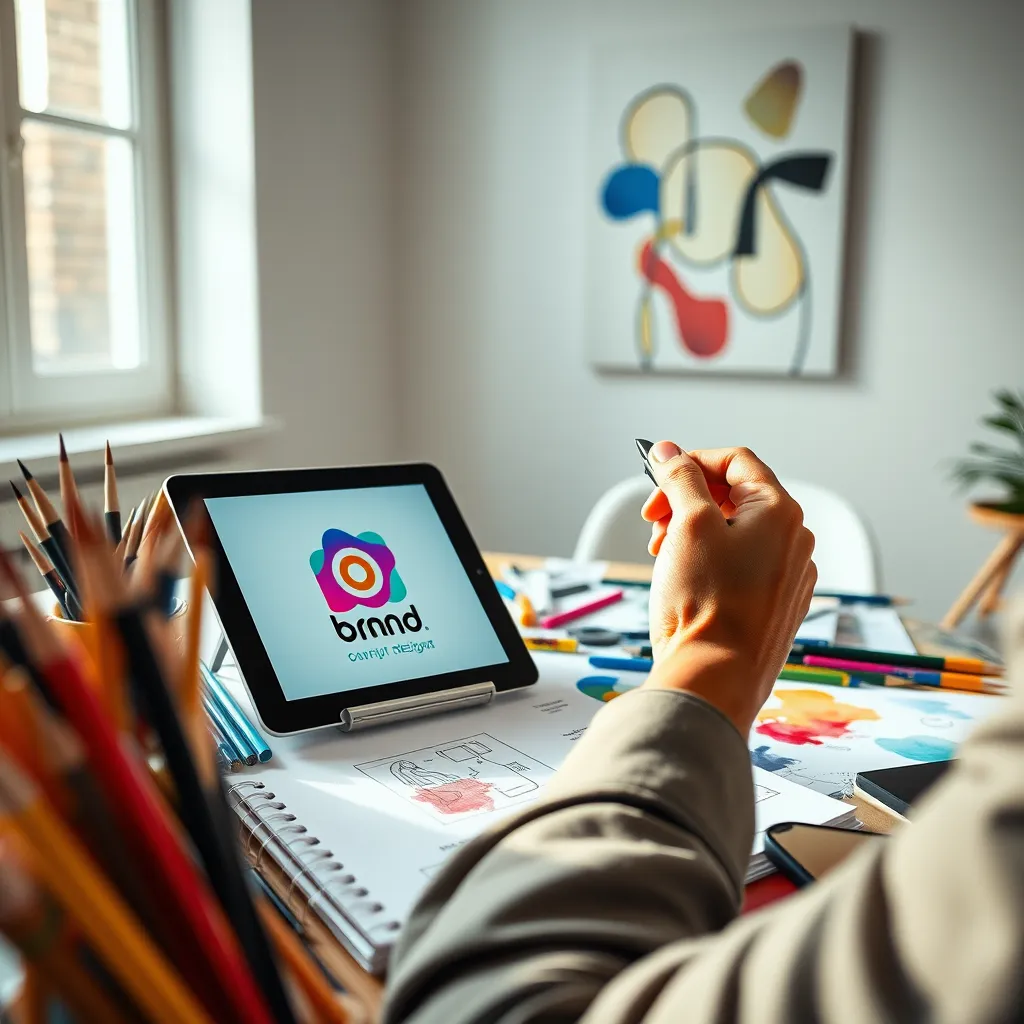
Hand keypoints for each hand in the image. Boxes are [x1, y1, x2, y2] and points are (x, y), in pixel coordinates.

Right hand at [639, 442, 815, 734]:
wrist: (714, 677)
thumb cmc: (704, 603)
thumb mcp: (688, 524)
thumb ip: (680, 479)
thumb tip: (669, 451)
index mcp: (781, 513)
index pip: (735, 461)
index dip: (692, 461)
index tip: (659, 475)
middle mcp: (795, 541)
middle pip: (735, 496)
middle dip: (687, 500)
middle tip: (653, 521)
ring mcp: (788, 576)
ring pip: (736, 532)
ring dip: (693, 531)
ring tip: (663, 554)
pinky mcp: (775, 606)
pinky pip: (742, 566)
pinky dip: (709, 561)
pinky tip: (684, 580)